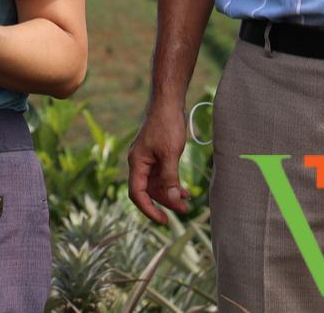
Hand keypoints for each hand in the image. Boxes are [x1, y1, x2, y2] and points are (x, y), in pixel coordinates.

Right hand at [127, 103, 192, 223]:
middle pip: (148, 191)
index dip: (148, 209)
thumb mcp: (170, 153)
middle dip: (164, 202)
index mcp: (137, 162)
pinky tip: (185, 191)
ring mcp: (149, 160)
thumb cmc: (166, 125)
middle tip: (183, 211)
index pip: (137, 193)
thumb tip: (172, 198)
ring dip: (170, 194)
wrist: (168, 104)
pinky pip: (163, 176)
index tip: (163, 220)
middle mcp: (140, 163)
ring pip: (157, 185)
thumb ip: (170, 177)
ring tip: (187, 203)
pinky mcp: (157, 156)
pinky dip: (173, 184)